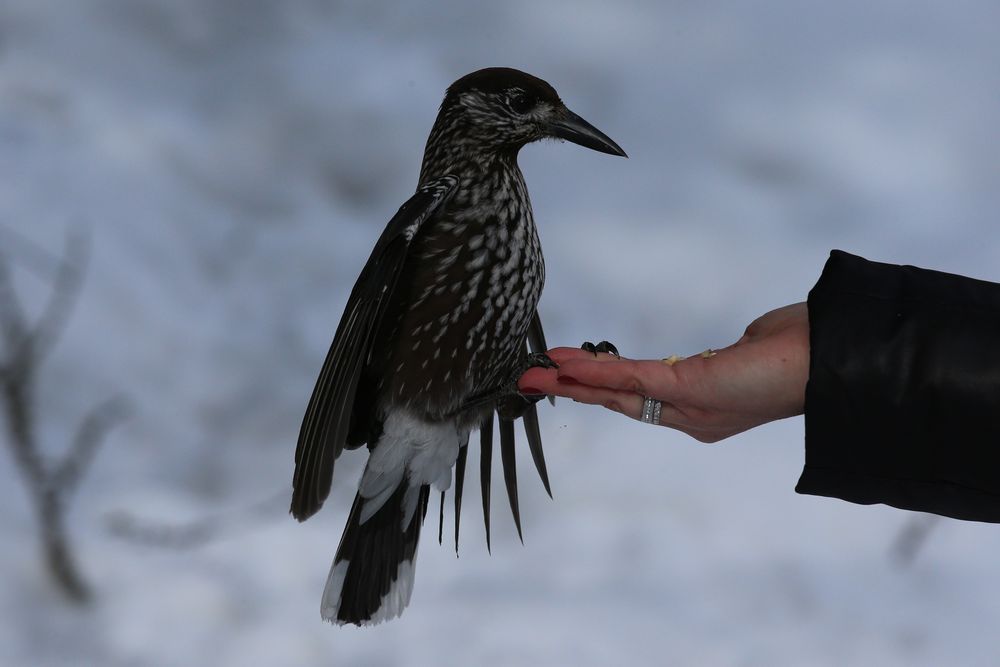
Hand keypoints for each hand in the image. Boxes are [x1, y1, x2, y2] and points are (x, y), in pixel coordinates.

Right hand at [519, 303, 809, 442]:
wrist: (827, 365)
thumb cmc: (797, 356)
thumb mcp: (751, 353)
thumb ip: (727, 358)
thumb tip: (727, 350)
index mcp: (700, 408)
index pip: (638, 397)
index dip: (599, 387)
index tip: (568, 376)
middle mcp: (688, 415)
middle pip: (618, 399)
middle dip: (573, 389)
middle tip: (532, 381)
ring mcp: (686, 406)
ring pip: (617, 393)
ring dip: (572, 384)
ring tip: (536, 376)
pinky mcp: (688, 390)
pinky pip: (632, 380)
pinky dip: (596, 373)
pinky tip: (567, 366)